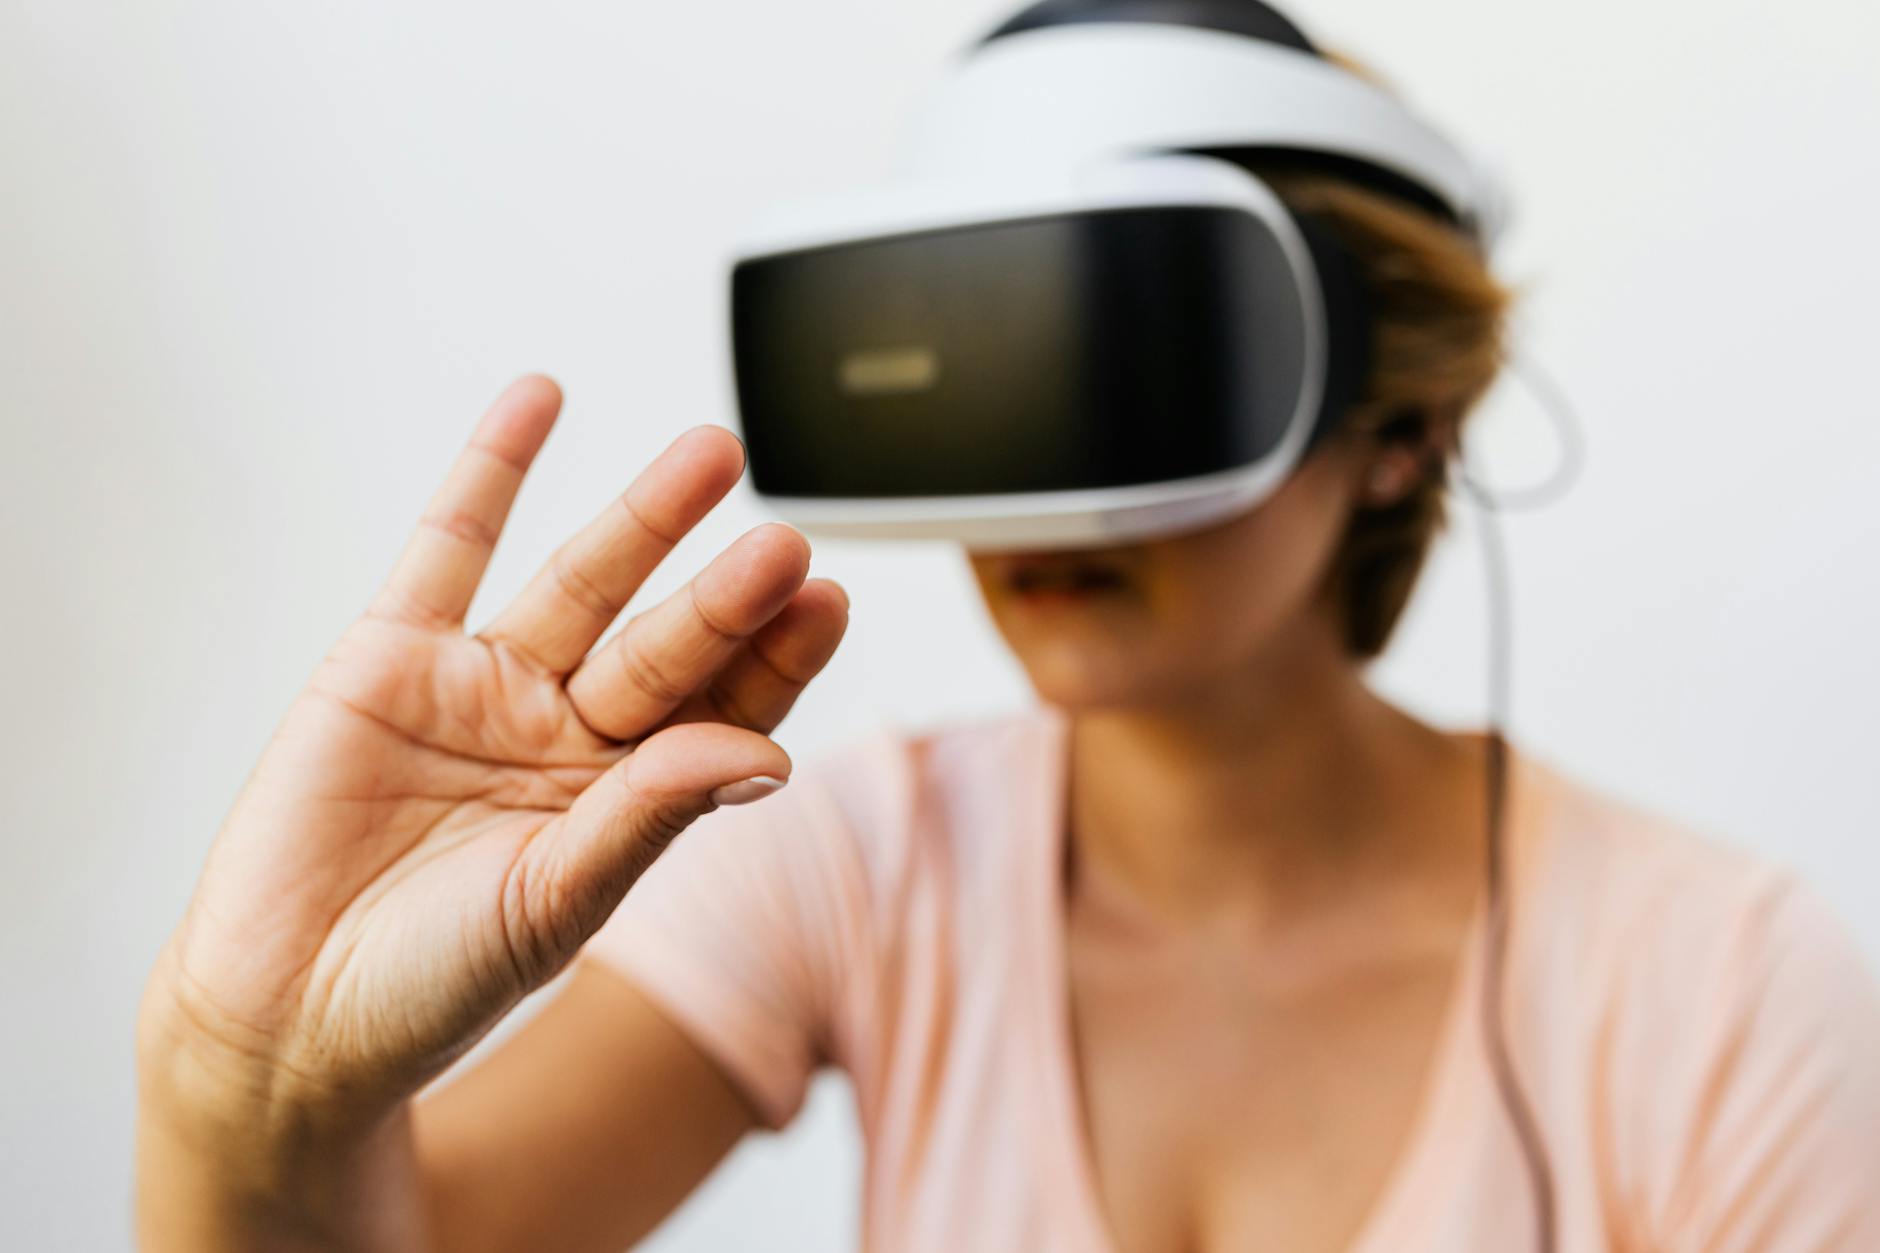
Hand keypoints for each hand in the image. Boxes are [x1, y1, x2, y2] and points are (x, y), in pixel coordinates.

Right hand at [138, 376, 848, 1144]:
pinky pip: (449, 546)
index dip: (775, 660)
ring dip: (644, 517)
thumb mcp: (555, 902)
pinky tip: (540, 399)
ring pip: (581, 582)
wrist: (280, 1011)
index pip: (722, 712)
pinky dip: (490, 472)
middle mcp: (565, 733)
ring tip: (715, 454)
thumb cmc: (430, 983)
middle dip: (724, 592)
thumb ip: (650, 817)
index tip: (827, 602)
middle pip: (664, 643)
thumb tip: (767, 754)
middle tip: (786, 539)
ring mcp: (483, 687)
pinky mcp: (392, 656)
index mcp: (624, 800)